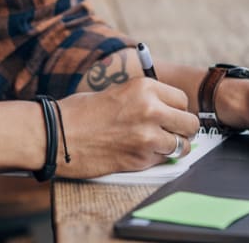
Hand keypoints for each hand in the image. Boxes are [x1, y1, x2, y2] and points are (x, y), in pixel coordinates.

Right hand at [54, 77, 199, 178]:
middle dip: (182, 129)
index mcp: (145, 87)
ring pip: (182, 145)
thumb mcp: (118, 92)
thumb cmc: (81, 112)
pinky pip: (164, 161)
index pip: (182, 100)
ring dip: (173, 147)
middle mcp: (151, 110)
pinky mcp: (141, 160)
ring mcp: (148, 137)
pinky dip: (158, 159)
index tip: (170, 115)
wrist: (59, 136)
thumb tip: (167, 110)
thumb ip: (145, 99)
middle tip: (170, 132)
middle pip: (189, 123)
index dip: (176, 110)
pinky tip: (141, 153)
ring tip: (157, 145)